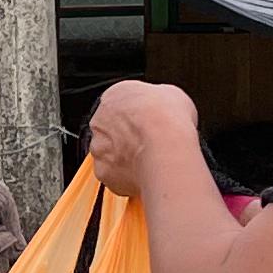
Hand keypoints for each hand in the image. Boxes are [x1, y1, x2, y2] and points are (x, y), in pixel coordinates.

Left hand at [86, 80, 201, 200]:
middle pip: (111, 131)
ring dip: (125, 159)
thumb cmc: (167, 119)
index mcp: (115, 95)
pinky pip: (114, 176)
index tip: (149, 124)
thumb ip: (158, 102)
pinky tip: (144, 175)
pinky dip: (126, 178)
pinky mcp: (103, 172)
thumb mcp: (173, 95)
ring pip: (109, 155)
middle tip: (149, 145)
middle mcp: (100, 120)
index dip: (137, 117)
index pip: (120, 105)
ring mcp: (99, 147)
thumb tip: (166, 109)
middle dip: (127, 139)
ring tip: (149, 162)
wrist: (164, 146)